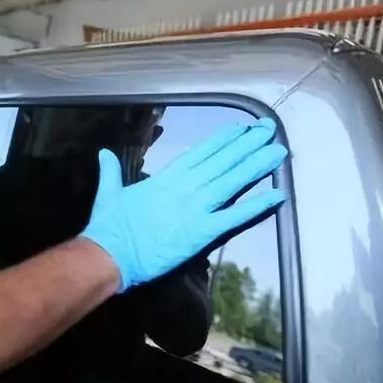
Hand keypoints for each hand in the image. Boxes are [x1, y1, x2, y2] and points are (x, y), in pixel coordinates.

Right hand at [80, 118, 287, 291]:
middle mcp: (184, 188)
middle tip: (270, 129)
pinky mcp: (201, 232)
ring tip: (278, 151)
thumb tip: (103, 153)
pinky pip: (234, 216)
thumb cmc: (107, 226)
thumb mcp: (109, 193)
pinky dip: (256, 205)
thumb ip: (111, 171)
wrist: (109, 254)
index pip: (200, 153)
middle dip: (247, 144)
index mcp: (165, 179)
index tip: (242, 129)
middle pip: (222, 162)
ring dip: (256, 165)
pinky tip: (276, 194)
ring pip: (232, 182)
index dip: (223, 140)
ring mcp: (195, 209)